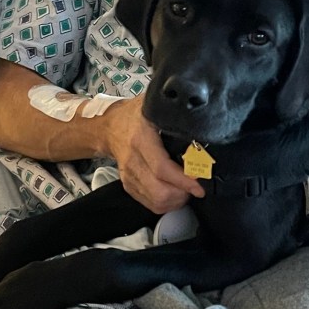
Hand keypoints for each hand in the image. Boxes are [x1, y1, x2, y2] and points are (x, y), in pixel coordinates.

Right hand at [102, 97, 204, 212]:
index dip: (183, 180)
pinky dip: (166, 203)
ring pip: (155, 201)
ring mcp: (129, 175)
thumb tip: (200, 111)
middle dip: (183, 194)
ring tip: (187, 189)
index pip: (162, 168)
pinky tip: (175, 192)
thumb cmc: (134, 116)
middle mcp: (133, 160)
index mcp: (141, 139)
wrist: (108, 128)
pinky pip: (149, 203)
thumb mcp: (154, 105)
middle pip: (159, 191)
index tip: (200, 184)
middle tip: (196, 186)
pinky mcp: (129, 185)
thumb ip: (175, 110)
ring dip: (176, 200)